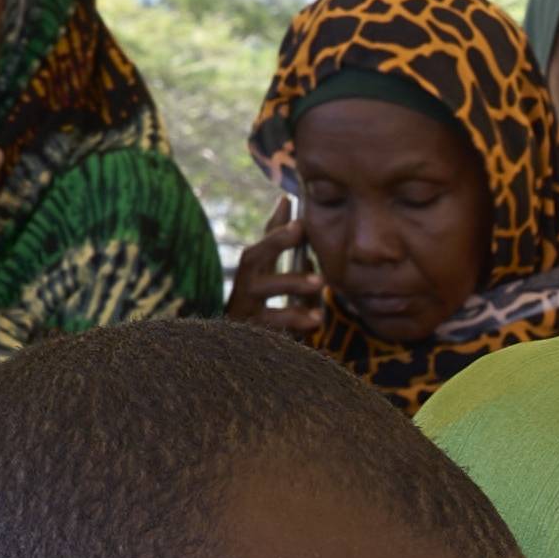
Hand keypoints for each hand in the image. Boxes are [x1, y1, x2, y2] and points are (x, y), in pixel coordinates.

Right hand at [227, 201, 324, 337]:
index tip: (299, 223)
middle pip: (250, 261)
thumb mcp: (270, 273)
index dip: (276, 235)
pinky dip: (294, 328)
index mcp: (250, 276)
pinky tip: (316, 322)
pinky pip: (274, 335)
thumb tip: (285, 200)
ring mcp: (246, 319)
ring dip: (292, 293)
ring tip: (321, 288)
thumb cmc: (260, 306)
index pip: (259, 249)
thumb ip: (276, 243)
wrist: (237, 357)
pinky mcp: (253, 343)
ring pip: (263, 301)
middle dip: (276, 245)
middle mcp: (242, 293)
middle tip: (304, 236)